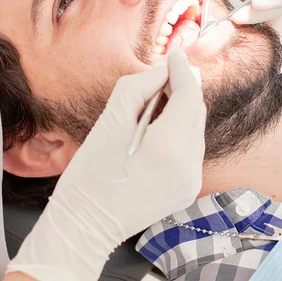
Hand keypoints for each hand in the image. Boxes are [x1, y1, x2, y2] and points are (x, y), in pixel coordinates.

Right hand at [7, 50, 205, 280]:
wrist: (85, 226)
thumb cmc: (89, 174)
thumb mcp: (109, 123)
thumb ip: (137, 89)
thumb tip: (161, 71)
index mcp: (168, 147)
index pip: (189, 96)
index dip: (182, 71)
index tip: (174, 53)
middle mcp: (188, 165)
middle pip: (196, 112)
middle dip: (183, 87)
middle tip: (166, 70)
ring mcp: (191, 181)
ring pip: (195, 129)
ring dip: (182, 108)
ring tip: (161, 95)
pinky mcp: (187, 190)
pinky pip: (191, 149)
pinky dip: (180, 130)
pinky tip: (161, 124)